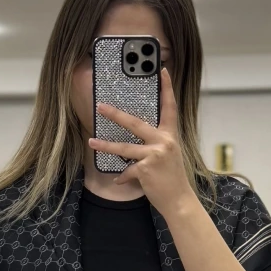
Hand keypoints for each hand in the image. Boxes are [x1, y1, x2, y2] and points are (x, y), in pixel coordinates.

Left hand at [88, 68, 193, 218]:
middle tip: (100, 107)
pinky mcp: (146, 169)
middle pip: (135, 123)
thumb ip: (155, 143)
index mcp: (170, 136)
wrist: (179, 199)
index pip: (169, 107)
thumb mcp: (168, 155)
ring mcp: (154, 155)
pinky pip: (127, 170)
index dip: (166, 88)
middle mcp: (163, 142)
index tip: (162, 71)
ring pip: (124, 147)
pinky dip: (123, 177)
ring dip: (105, 145)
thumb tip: (136, 138)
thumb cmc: (172, 178)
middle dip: (115, 114)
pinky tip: (120, 181)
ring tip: (92, 141)